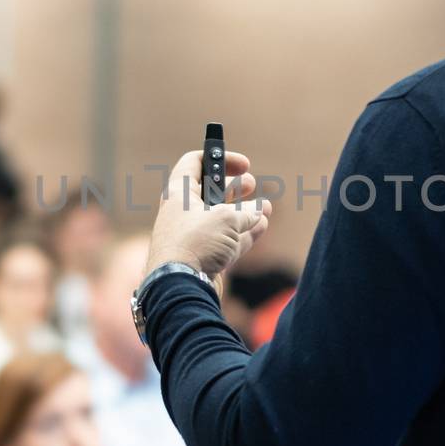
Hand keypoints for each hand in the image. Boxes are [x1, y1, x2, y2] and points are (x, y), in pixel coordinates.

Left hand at [146, 150, 270, 281]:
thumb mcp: (226, 219)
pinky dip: (244, 233)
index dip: (220, 158)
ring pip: (221, 218)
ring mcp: (194, 236)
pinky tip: (261, 225)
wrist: (181, 287)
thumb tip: (259, 211)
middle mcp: (183, 212)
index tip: (242, 164)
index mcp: (179, 193)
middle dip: (233, 187)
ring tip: (265, 207)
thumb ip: (246, 211)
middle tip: (250, 184)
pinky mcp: (203, 258)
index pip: (195, 162)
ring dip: (244, 211)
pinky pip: (226, 240)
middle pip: (209, 191)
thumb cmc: (196, 243)